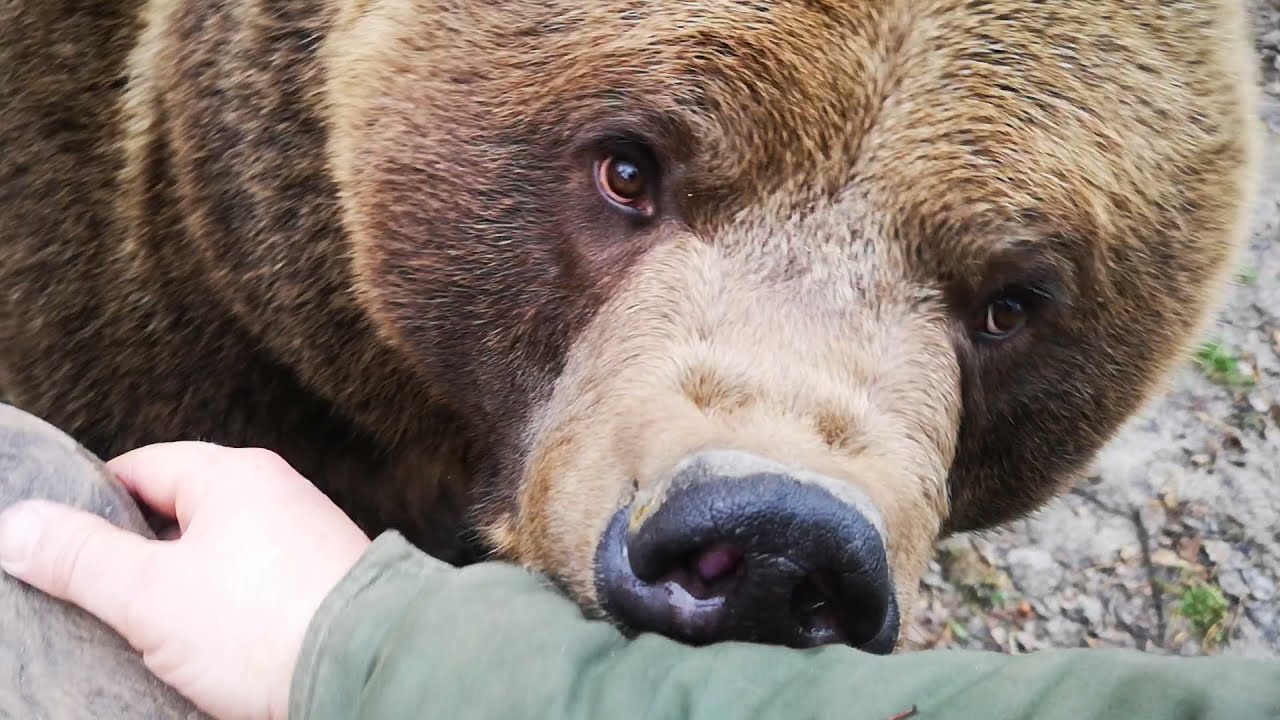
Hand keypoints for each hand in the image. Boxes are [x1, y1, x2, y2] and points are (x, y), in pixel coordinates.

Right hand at [0, 442, 371, 719]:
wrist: (368, 669)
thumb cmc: (268, 624)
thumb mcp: (150, 593)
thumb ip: (79, 558)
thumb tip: (19, 525)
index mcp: (235, 475)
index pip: (140, 468)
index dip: (92, 506)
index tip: (60, 546)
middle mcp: (276, 495)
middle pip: (178, 514)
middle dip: (136, 556)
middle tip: (100, 601)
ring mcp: (303, 539)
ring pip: (215, 555)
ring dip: (181, 589)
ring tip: (151, 633)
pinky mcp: (319, 584)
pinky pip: (251, 587)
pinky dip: (222, 611)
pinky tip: (206, 645)